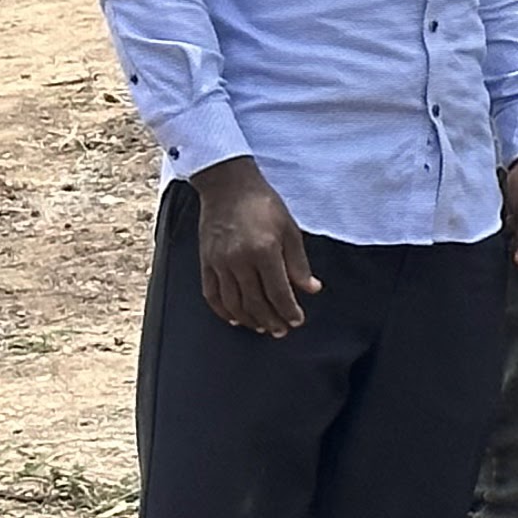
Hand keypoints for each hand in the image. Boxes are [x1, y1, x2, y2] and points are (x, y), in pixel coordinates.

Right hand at [189, 157, 317, 336]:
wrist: (228, 187)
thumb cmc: (264, 204)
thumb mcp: (290, 229)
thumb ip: (299, 263)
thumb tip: (311, 289)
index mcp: (264, 251)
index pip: (278, 292)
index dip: (288, 310)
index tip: (297, 321)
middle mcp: (239, 261)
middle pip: (255, 302)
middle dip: (271, 320)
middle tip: (282, 331)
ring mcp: (219, 263)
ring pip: (233, 303)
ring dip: (249, 320)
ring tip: (263, 328)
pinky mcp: (205, 262)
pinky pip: (212, 294)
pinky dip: (223, 310)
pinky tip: (235, 318)